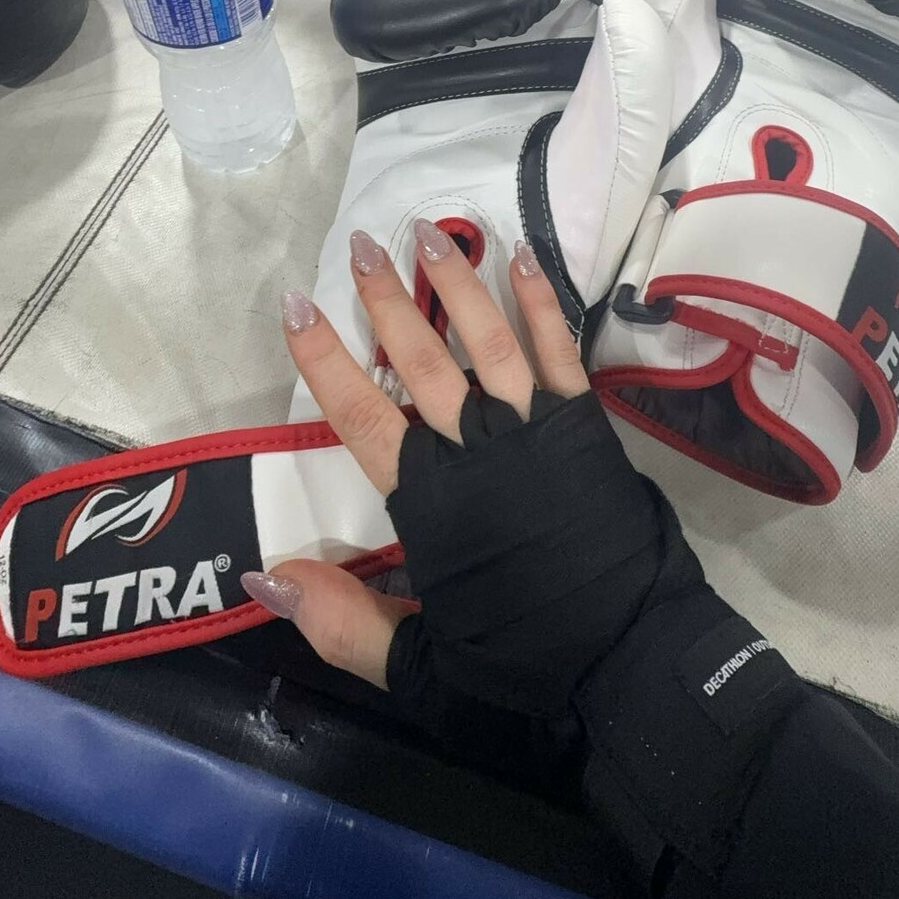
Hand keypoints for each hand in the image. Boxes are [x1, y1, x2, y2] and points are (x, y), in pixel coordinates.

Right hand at [243, 217, 703, 727]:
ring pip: (486, 339)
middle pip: (421, 359)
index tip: (296, 306)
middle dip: (386, 300)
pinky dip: (538, 301)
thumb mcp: (420, 665)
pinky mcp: (586, 426)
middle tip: (360, 245)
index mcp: (430, 501)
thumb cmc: (523, 666)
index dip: (326, 361)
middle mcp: (477, 449)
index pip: (363, 416)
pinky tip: (523, 258)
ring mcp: (535, 429)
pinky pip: (557, 350)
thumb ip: (342, 619)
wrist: (633, 660)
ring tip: (428, 232)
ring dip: (456, 282)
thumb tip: (265, 577)